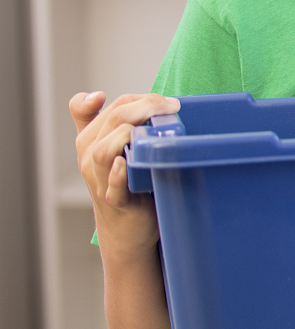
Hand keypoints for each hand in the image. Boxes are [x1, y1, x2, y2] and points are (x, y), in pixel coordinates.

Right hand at [71, 90, 177, 262]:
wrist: (128, 230)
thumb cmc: (129, 184)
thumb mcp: (122, 150)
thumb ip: (127, 124)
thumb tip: (155, 100)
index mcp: (89, 141)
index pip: (98, 107)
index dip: (122, 98)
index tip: (153, 100)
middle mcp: (89, 158)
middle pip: (110, 121)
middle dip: (144, 107)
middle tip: (172, 107)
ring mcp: (99, 181)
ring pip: (103, 151)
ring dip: (130, 134)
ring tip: (158, 125)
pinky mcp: (116, 202)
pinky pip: (112, 187)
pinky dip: (117, 175)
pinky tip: (125, 163)